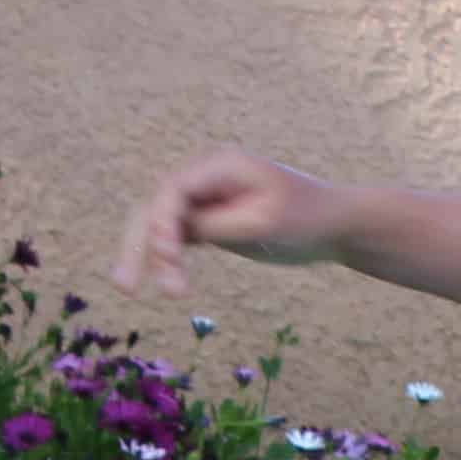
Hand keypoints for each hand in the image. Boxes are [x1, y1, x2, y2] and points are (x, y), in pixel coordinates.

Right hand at [112, 151, 344, 296]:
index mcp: (221, 167)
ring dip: (146, 256)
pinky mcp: (210, 221)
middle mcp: (207, 178)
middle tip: (125, 288)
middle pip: (155, 206)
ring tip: (131, 292)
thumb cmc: (307, 219)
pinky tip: (167, 285)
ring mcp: (205, 200)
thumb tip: (175, 233)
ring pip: (160, 225)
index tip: (167, 254)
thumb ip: (216, 225)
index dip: (160, 221)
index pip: (172, 189)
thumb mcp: (262, 223)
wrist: (336, 224)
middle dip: (138, 244)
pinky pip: (175, 238)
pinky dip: (165, 260)